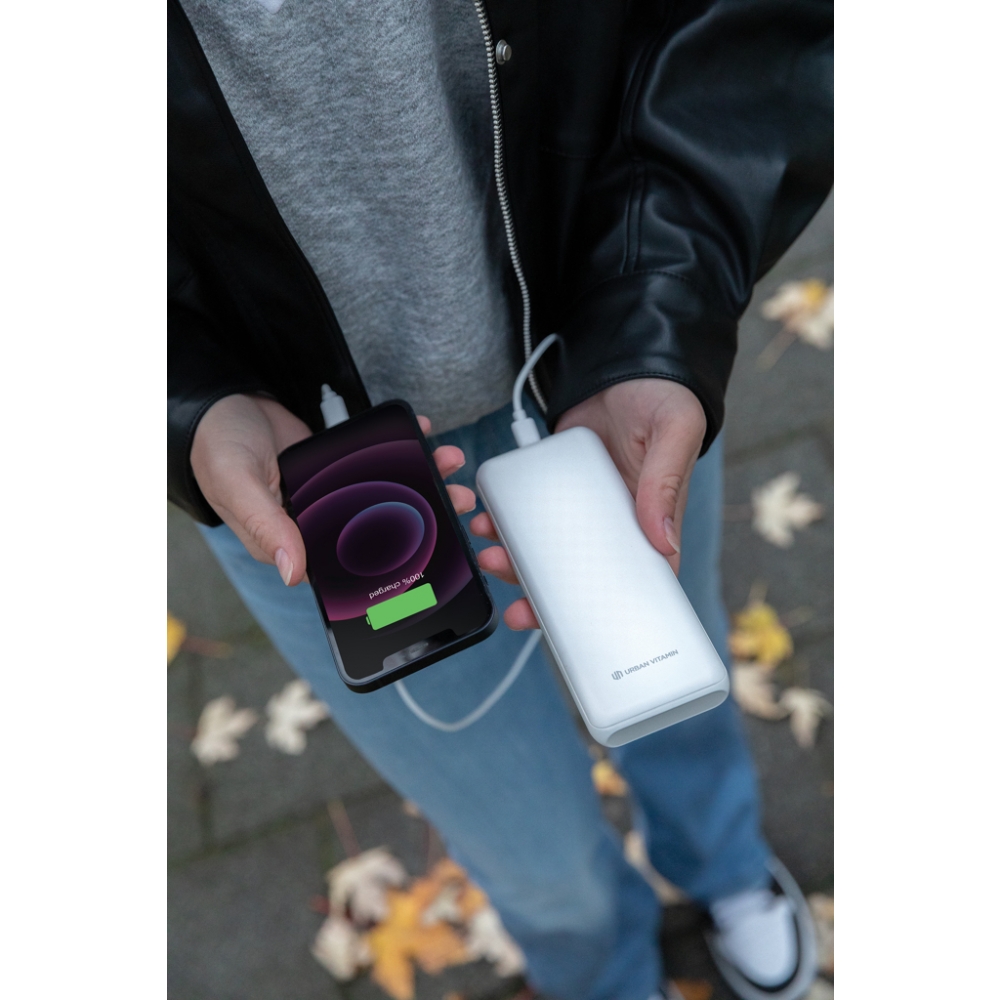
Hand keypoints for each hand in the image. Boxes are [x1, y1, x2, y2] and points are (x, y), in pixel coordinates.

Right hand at [189, 395, 474, 585]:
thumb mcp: (238, 486)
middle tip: (461, 503)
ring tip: (452, 465)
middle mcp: (321, 521)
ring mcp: (334, 491)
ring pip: (388, 491)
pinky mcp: (341, 463)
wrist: (220, 402)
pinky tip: (426, 432)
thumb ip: (266, 527)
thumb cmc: (218, 449)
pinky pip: (379, 458)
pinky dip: (404, 445)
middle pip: (383, 525)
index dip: (396, 560)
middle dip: (426, 514)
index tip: (437, 548)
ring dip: (424, 478)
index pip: (351, 563)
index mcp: (295, 541)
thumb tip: (294, 574)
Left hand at [470, 378, 706, 628]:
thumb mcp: (674, 434)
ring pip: (546, 550)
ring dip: (517, 561)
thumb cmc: (665, 400)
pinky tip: (488, 520)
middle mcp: (614, 523)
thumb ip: (665, 483)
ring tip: (491, 557)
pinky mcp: (554, 485)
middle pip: (578, 577)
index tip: (573, 634)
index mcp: (651, 523)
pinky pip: (528, 511)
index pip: (635, 584)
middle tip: (515, 608)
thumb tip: (662, 540)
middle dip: (544, 596)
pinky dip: (506, 521)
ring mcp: (581, 507)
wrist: (625, 364)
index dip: (605, 617)